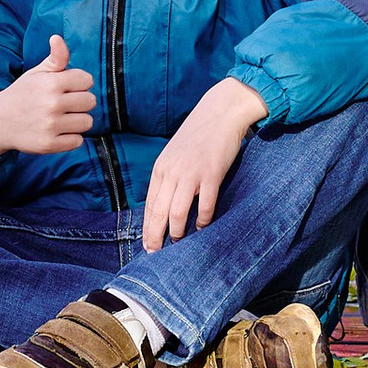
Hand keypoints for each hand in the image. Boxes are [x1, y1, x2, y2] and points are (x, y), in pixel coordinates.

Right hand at [0, 32, 95, 164]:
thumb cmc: (23, 94)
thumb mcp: (37, 73)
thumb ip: (55, 57)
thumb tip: (57, 37)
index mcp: (51, 83)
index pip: (87, 80)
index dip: (79, 83)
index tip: (67, 87)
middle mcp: (52, 104)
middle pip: (90, 101)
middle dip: (80, 102)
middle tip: (65, 104)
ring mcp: (51, 125)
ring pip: (87, 122)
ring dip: (78, 121)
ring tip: (62, 118)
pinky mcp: (49, 144)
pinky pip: (78, 141)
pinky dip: (71, 138)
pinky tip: (58, 131)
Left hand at [139, 78, 267, 248]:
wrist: (220, 112)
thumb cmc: (198, 135)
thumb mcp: (174, 154)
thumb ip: (168, 176)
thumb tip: (164, 205)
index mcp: (161, 168)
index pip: (150, 206)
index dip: (148, 229)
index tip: (147, 246)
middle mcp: (172, 172)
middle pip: (160, 213)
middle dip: (157, 237)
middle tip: (157, 255)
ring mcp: (191, 173)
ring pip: (178, 213)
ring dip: (178, 233)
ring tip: (179, 245)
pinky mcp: (211, 174)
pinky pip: (205, 205)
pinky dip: (203, 221)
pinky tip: (203, 229)